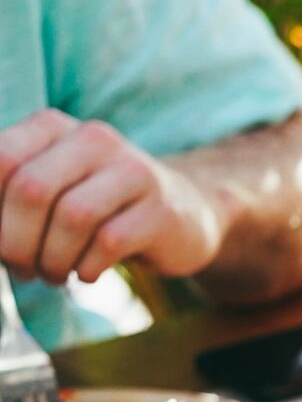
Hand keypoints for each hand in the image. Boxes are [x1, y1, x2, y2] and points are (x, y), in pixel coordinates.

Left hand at [0, 110, 221, 285]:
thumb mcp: (51, 188)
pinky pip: (111, 242)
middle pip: (33, 190)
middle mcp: (95, 139)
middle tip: (22, 268)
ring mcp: (134, 171)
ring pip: (73, 217)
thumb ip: (11, 196)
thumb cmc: (100, 206)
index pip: (3, 160)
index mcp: (54, 127)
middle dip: (17, 242)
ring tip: (55, 274)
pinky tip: (88, 274)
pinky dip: (88, 268)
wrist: (184, 212)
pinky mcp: (163, 209)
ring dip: (53, 259)